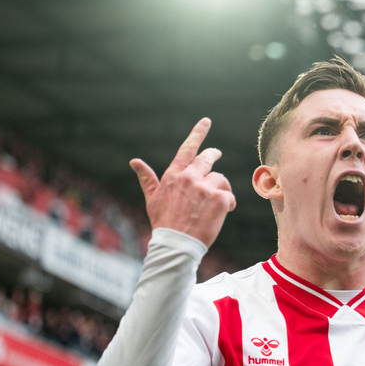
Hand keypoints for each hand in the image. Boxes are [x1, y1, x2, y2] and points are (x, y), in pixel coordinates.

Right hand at [130, 118, 236, 247]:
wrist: (177, 243)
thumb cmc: (164, 222)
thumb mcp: (152, 198)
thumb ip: (147, 178)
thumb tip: (134, 162)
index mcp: (174, 175)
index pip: (187, 149)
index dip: (198, 134)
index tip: (206, 122)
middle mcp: (190, 177)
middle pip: (208, 159)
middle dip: (213, 154)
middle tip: (216, 153)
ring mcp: (206, 187)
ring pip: (220, 179)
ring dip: (221, 188)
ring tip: (216, 203)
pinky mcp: (220, 198)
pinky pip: (230, 195)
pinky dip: (229, 203)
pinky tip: (224, 212)